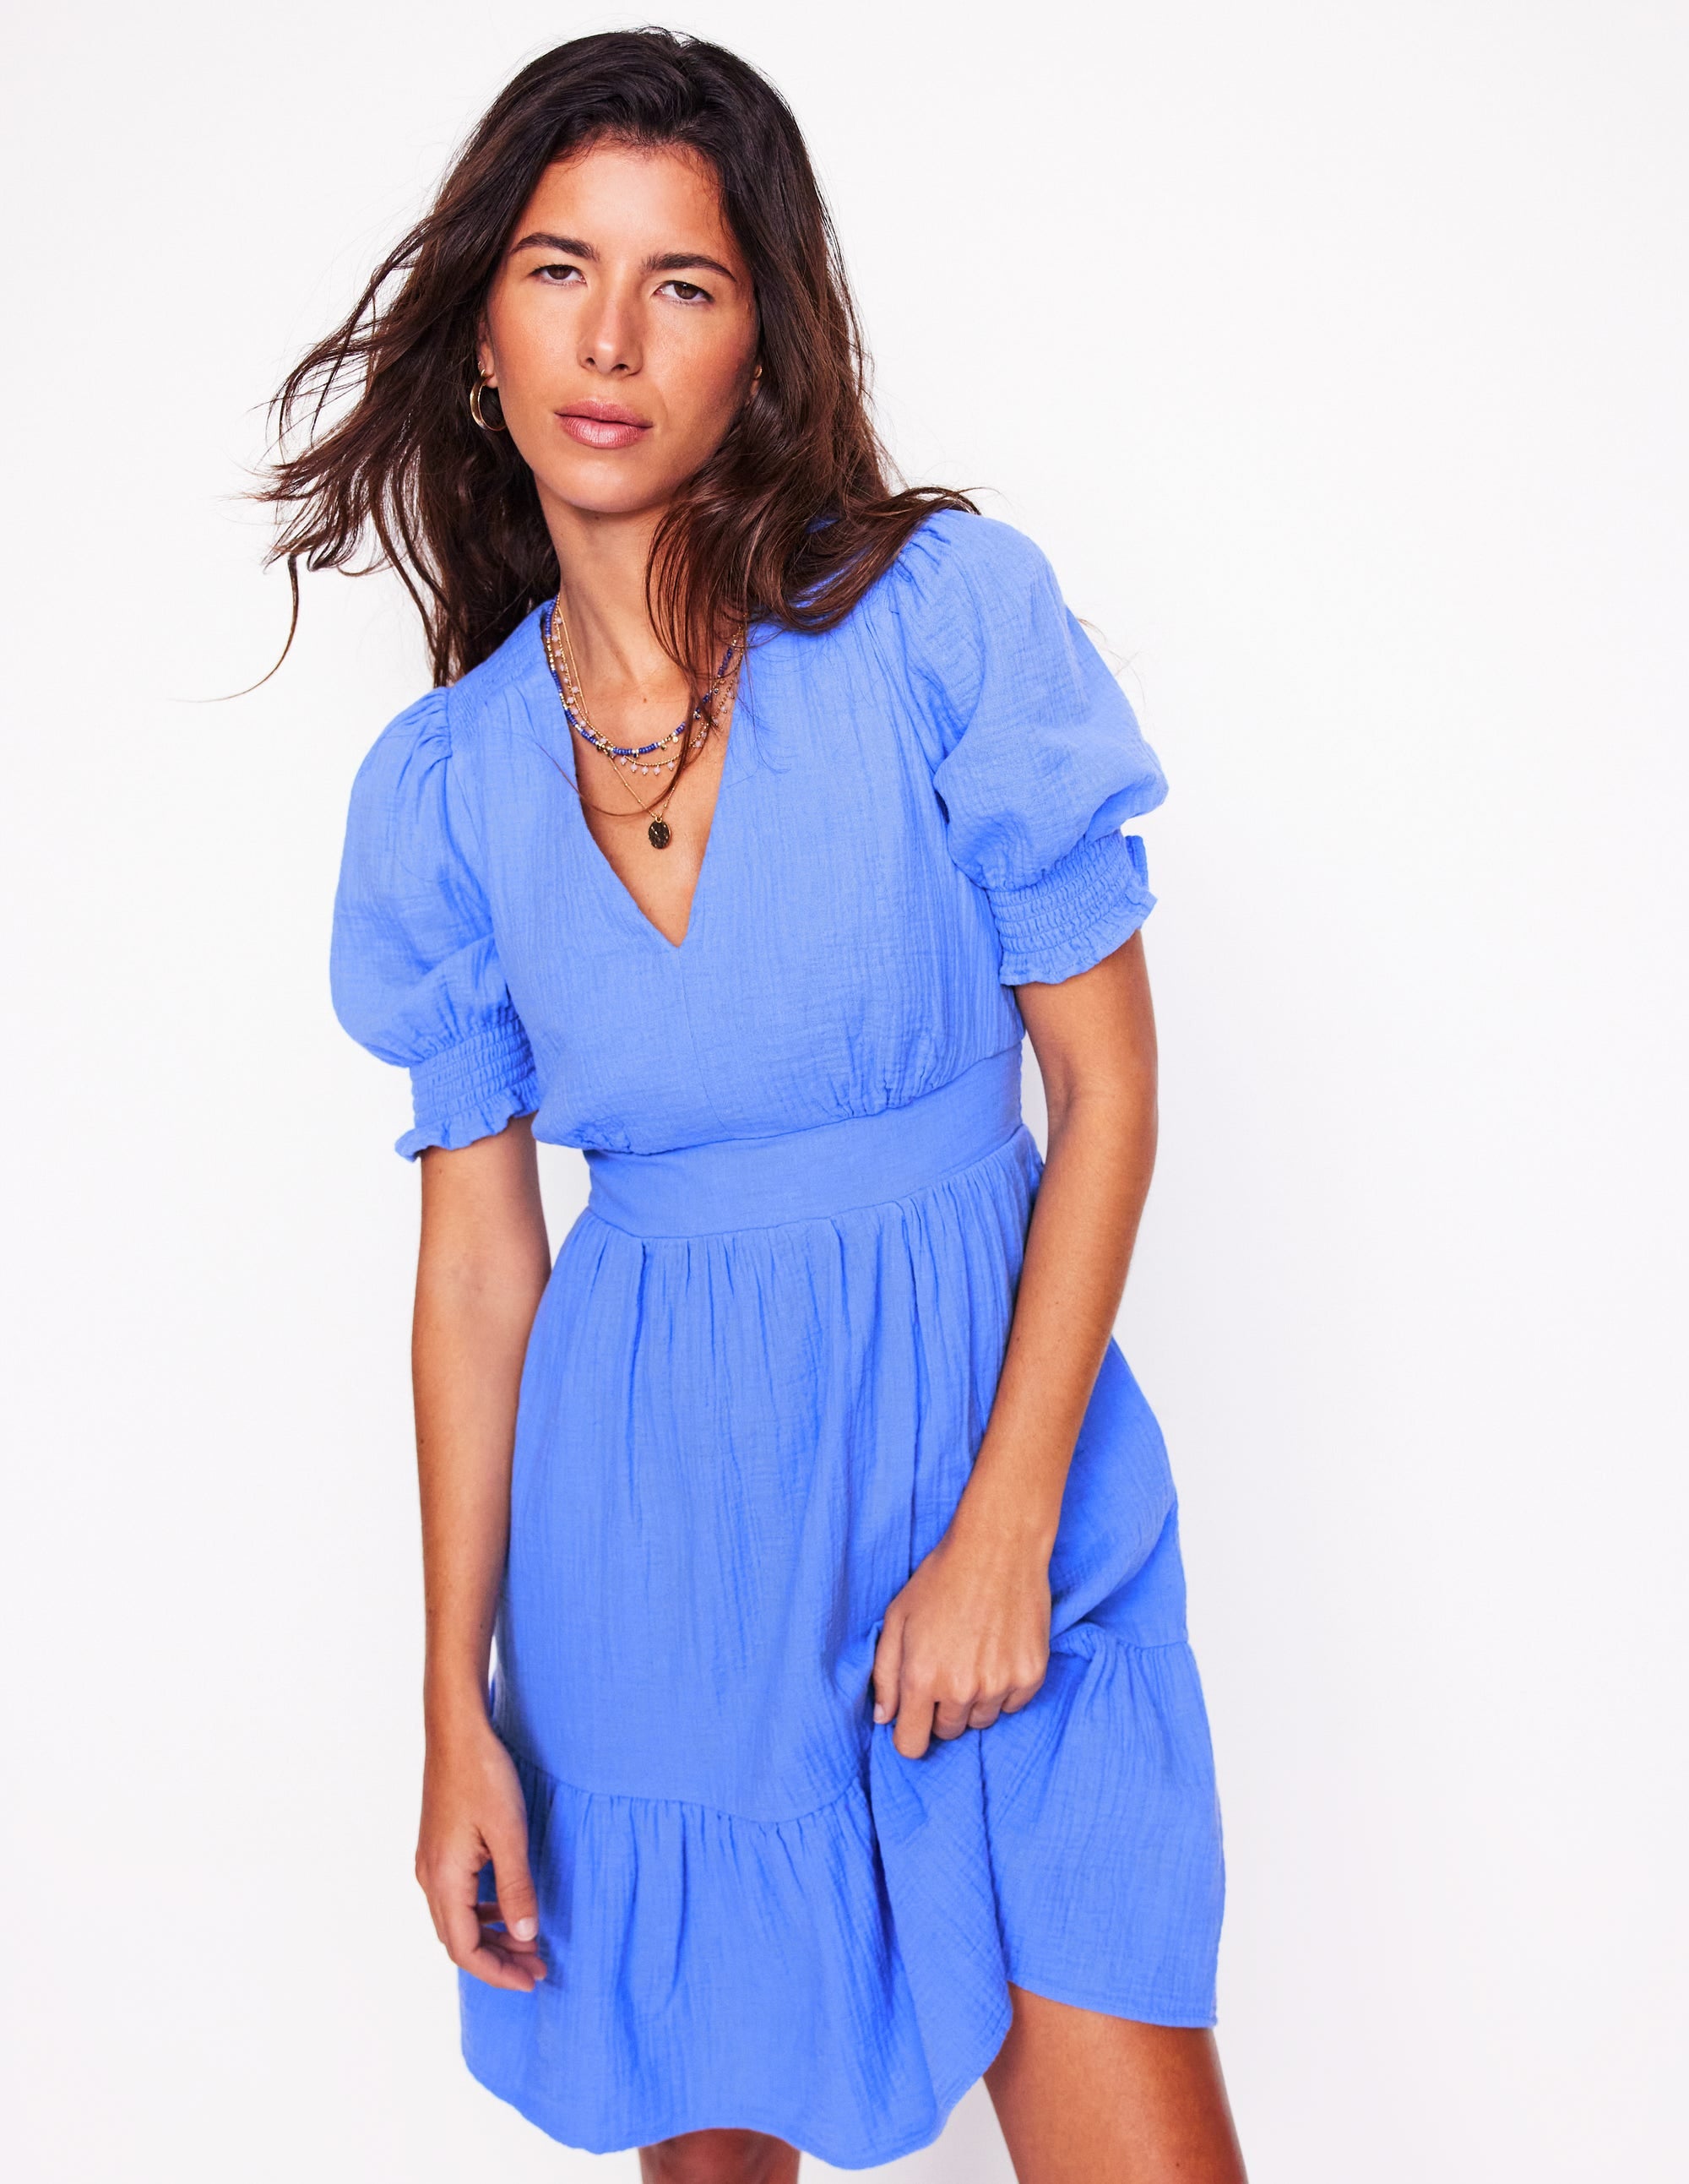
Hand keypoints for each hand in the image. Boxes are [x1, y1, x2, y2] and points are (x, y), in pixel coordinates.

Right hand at [416, 1718, 546, 1990]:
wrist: (456, 1730)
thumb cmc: (484, 1776)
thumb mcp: (510, 1833)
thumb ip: (517, 1887)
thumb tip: (526, 1936)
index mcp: (444, 1880)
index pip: (465, 1950)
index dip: (498, 1972)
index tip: (531, 1980)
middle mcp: (430, 1877)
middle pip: (459, 1941)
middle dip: (498, 1960)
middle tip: (538, 1967)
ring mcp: (431, 1862)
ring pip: (458, 1920)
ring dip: (492, 1936)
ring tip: (530, 1942)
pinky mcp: (439, 1848)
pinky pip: (458, 1897)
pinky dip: (484, 1911)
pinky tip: (510, 1905)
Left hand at [871, 1501, 1052, 1759]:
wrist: (998, 1547)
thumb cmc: (940, 1579)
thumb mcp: (897, 1618)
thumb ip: (884, 1673)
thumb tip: (884, 1718)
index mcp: (922, 1677)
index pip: (911, 1745)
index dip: (909, 1733)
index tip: (914, 1717)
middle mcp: (962, 1689)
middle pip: (948, 1732)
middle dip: (942, 1708)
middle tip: (947, 1666)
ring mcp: (1000, 1684)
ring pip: (981, 1720)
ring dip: (974, 1699)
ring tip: (973, 1654)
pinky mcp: (1031, 1675)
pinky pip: (1012, 1705)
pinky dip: (1004, 1688)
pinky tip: (997, 1651)